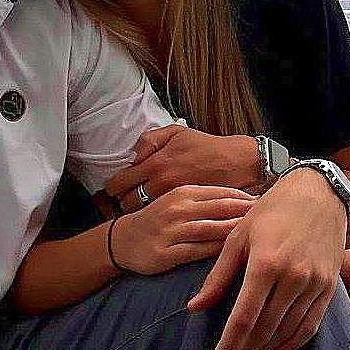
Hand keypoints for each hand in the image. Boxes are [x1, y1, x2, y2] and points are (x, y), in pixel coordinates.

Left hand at [104, 125, 259, 209]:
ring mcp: (173, 199)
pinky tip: (158, 212)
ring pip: (144, 212)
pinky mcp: (185, 210)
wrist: (237, 162)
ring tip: (141, 206)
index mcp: (156, 163)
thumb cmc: (207, 146)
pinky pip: (161, 216)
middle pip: (128, 202)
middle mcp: (161, 182)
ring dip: (139, 210)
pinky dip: (156, 215)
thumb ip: (149, 141)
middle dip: (124, 202)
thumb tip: (133, 156)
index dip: (113, 187)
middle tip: (125, 200)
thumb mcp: (176, 132)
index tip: (113, 189)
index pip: (121, 182)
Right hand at [110, 185, 255, 275]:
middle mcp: (178, 208)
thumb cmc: (158, 221)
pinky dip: (216, 252)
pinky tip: (232, 256)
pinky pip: (197, 251)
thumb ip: (207, 201)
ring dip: (235, 232)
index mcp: (183, 192)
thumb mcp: (179, 202)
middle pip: (221, 208)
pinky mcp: (166, 253)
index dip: (247, 199)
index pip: (222, 193)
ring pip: (211, 229)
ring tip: (258, 237)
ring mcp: (171, 231)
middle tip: (271, 220)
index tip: (269, 204)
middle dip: (247, 213)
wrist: (122, 240)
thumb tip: (243, 201)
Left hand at [186, 169, 347, 349]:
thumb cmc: (272, 210)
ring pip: (288, 330)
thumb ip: (218, 276)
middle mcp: (293, 276)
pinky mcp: (329, 286)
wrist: (319, 192)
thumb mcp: (238, 237)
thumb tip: (194, 308)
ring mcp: (315, 283)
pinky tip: (277, 349)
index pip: (243, 317)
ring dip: (266, 349)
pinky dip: (293, 342)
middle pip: (265, 329)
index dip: (229, 345)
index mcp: (265, 263)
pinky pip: (311, 324)